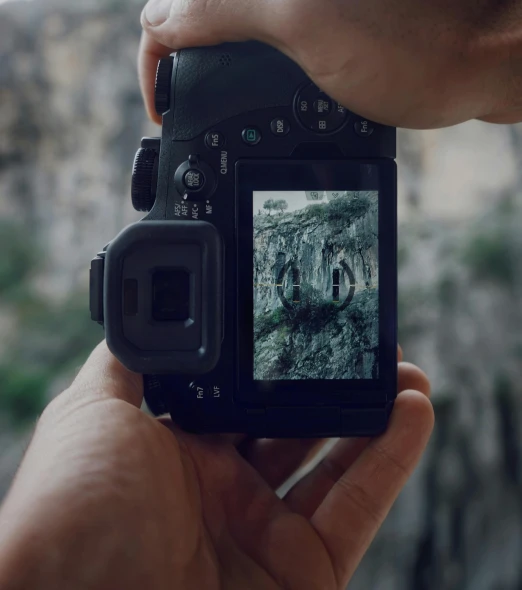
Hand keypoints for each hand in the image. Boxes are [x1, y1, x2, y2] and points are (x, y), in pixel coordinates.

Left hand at [0, 343, 432, 589]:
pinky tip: (415, 412)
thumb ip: (128, 361)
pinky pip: (358, 510)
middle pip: (294, 423)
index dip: (277, 359)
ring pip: (335, 461)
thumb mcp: (90, 415)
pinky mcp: (303, 573)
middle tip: (367, 342)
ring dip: (376, 413)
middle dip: (333, 382)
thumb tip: (147, 312)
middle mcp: (220, 487)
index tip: (309, 320)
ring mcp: (262, 531)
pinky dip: (393, 462)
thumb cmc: (71, 513)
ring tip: (406, 371)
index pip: (240, 392)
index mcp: (174, 448)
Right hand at [139, 0, 521, 128]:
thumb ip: (225, 4)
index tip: (165, 110)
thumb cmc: (412, 29)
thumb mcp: (304, 12)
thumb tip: (159, 16)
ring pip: (242, 40)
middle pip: (204, 17)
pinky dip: (265, 88)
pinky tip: (278, 114)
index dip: (157, 51)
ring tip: (231, 125)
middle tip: (195, 124)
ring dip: (224, 80)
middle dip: (186, 67)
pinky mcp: (342, 33)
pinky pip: (281, 57)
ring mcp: (315, 1)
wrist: (496, 46)